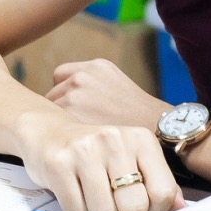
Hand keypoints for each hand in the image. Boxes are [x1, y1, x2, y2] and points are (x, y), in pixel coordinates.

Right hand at [16, 109, 182, 210]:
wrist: (49, 133)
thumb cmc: (97, 155)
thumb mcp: (132, 160)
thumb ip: (158, 184)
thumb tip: (182, 210)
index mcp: (141, 139)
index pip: (162, 193)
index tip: (139, 204)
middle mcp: (115, 139)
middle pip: (134, 207)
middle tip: (111, 198)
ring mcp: (85, 150)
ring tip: (90, 192)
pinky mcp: (59, 164)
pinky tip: (73, 191)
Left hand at [46, 58, 170, 130]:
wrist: (158, 130)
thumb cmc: (141, 118)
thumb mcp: (120, 87)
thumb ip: (96, 87)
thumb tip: (75, 102)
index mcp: (97, 66)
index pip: (62, 76)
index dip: (65, 93)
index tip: (76, 110)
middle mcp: (83, 75)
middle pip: (54, 94)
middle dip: (62, 110)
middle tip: (77, 129)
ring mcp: (75, 92)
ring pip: (52, 110)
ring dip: (61, 124)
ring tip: (80, 139)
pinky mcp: (71, 112)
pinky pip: (53, 125)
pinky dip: (62, 135)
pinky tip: (76, 144)